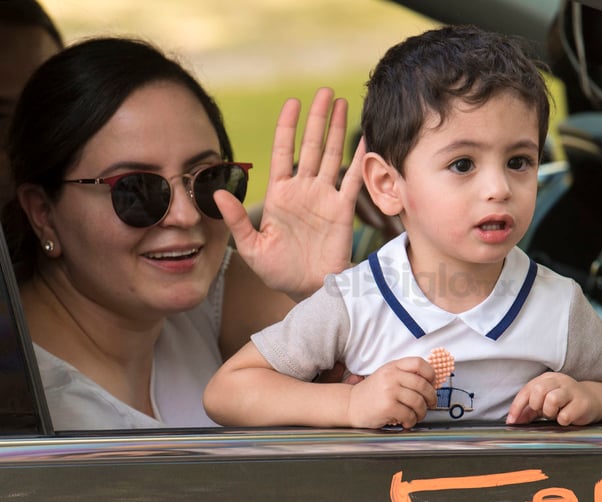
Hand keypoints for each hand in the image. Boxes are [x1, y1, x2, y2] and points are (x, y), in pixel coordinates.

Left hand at [215, 87, 363, 300]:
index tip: (293, 102)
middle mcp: (303, 190)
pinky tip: (364, 139)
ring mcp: (324, 197)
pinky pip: (352, 180)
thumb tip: (219, 192)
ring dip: (336, 129)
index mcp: (280, 194)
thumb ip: (237, 220)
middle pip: (311, 145)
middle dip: (316, 118)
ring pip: (331, 155)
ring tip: (341, 103)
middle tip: (323, 92)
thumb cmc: (278, 271)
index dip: (288, 126)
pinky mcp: (342, 210)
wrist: (307, 290)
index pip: (284, 152)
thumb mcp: (251, 247)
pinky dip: (359, 160)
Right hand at [347, 357, 436, 428]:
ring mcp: (389, 391)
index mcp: (393, 366)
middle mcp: (391, 376)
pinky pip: (409, 415)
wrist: (350, 405)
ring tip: (417, 416)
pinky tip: (406, 421)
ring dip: (422, 412)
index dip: (431, 374)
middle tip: (431, 404)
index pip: (419, 363)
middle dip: (431, 398)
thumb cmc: (372, 393)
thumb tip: (430, 383)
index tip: (432, 384)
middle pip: (423, 385)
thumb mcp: (387, 375)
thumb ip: (405, 375)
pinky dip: (411, 421)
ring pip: (418, 402)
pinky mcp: (388, 407)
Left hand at [506, 372, 601, 425]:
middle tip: (543, 412)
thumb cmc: (565, 402)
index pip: (527, 390)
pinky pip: (565, 415)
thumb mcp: (544, 403)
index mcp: (547, 378)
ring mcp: (572, 390)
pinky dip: (562, 420)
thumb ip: (529, 411)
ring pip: (552, 399)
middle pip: (538, 391)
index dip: (517, 407)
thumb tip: (513, 420)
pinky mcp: (582, 403)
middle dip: (536, 406)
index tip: (512, 421)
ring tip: (555, 414)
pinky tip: (566, 418)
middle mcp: (559, 381)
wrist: (592, 401)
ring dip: (550, 412)